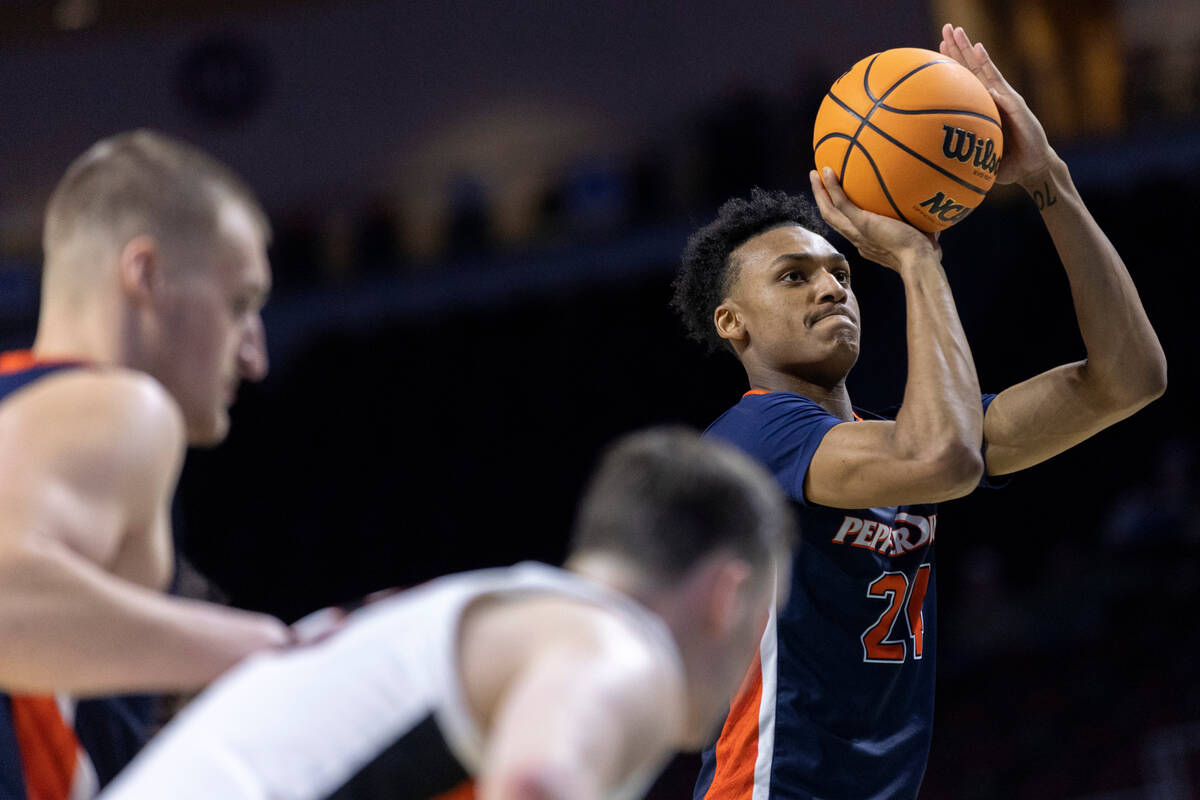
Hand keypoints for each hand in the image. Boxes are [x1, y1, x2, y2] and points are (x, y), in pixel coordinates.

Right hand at [809, 167, 939, 271]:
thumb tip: (938, 215)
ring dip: (820, 193)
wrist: (918, 262)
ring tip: (815, 174)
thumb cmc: (925, 257)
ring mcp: (857, 232)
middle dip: (823, 200)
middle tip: (818, 182)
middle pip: (832, 219)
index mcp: (868, 243)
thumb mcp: (923, 240)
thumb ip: (925, 228)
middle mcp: (858, 239)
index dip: (842, 214)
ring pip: (830, 211)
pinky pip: (841, 203)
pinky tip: (828, 171)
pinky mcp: (861, 224)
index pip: (850, 227)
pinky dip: (832, 187)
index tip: (841, 200)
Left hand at [939, 24, 1056, 186]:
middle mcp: (995, 96)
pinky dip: (990, 71)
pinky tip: (981, 55)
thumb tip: (932, 155)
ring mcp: (1007, 99)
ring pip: (986, 70)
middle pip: (973, 67)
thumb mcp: (977, 154)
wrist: (1032, 168)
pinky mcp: (1017, 107)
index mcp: (984, 104)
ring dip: (973, 51)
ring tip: (962, 34)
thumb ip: (961, 147)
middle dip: (960, 46)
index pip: (965, 79)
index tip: (937, 46)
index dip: (953, 62)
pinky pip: (1001, 88)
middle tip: (947, 28)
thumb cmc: (1004, 162)